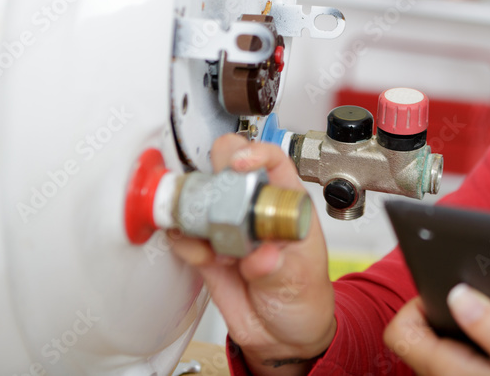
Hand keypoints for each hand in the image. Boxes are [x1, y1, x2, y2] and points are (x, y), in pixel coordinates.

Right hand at [170, 133, 335, 375]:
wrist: (282, 335)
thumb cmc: (304, 296)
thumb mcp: (301, 280)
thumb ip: (280, 268)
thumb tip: (261, 256)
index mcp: (287, 203)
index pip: (272, 161)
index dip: (254, 153)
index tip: (238, 163)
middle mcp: (254, 208)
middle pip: (227, 169)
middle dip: (214, 177)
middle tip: (213, 201)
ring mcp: (229, 226)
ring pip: (200, 199)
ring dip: (196, 214)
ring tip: (213, 244)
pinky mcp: (206, 249)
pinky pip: (185, 235)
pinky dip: (185, 242)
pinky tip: (205, 257)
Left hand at [383, 284, 489, 375]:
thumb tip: (458, 295)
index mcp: (455, 375)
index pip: (402, 333)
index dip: (419, 302)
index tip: (454, 285)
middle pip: (426, 338)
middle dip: (452, 308)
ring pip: (451, 350)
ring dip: (473, 327)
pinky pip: (472, 362)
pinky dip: (487, 346)